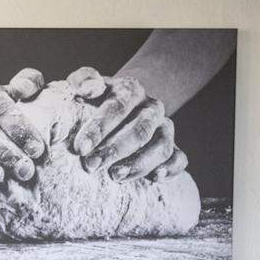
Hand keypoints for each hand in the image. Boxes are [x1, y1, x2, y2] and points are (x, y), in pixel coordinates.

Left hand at [65, 66, 186, 181]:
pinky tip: (155, 179)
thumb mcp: (86, 84)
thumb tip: (88, 87)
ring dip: (139, 164)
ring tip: (114, 176)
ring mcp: (164, 128)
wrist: (120, 107)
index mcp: (130, 91)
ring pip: (162, 145)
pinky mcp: (172, 147)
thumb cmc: (95, 100)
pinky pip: (179, 157)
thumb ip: (83, 80)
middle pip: (140, 130)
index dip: (99, 128)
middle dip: (115, 150)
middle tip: (91, 166)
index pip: (117, 107)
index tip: (80, 148)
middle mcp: (151, 108)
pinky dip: (171, 168)